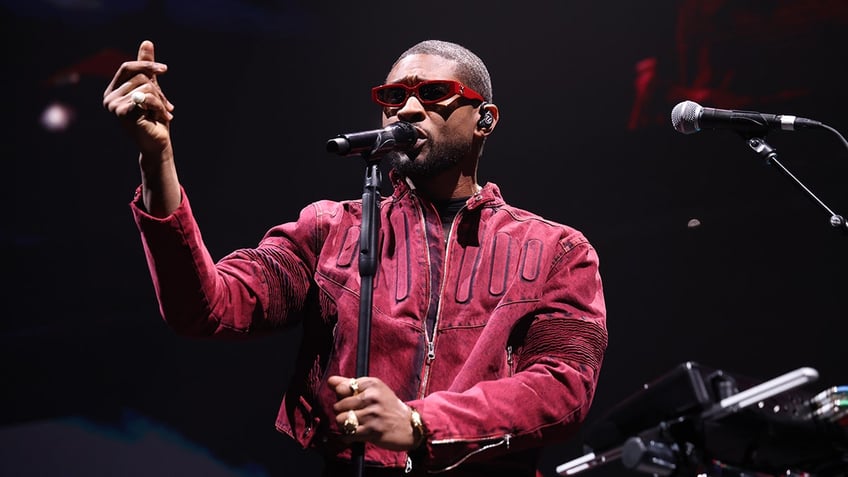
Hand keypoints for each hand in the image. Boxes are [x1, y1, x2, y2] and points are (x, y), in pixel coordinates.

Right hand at [103, 40, 174, 157]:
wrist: (157, 144)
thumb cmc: (154, 118)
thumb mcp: (152, 89)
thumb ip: (147, 68)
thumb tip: (147, 42)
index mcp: (113, 90)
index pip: (127, 67)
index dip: (146, 64)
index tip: (165, 69)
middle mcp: (109, 98)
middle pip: (140, 77)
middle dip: (158, 90)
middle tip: (165, 106)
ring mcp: (114, 106)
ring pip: (146, 87)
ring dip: (161, 100)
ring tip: (162, 113)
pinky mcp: (123, 113)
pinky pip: (147, 97)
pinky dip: (159, 106)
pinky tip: (160, 118)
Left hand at [328, 375, 420, 450]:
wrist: (409, 425)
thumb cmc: (388, 406)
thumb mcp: (374, 389)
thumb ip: (350, 384)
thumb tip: (330, 381)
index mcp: (371, 384)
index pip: (340, 388)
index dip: (341, 397)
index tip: (350, 401)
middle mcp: (372, 397)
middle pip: (338, 405)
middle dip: (342, 412)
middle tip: (353, 415)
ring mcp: (372, 414)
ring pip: (341, 420)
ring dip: (344, 425)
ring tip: (354, 424)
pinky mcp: (372, 431)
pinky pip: (347, 434)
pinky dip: (348, 436)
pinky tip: (356, 434)